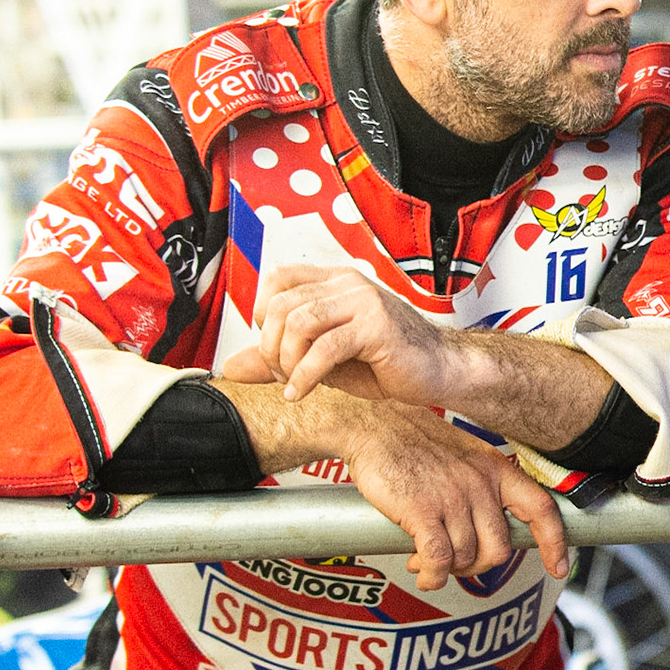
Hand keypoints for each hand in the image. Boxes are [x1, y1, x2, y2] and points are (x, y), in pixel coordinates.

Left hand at [221, 264, 456, 404]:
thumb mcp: (322, 359)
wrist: (438, 371)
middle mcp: (348, 284)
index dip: (262, 311)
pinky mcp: (376, 327)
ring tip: (293, 382)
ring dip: (286, 360)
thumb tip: (230, 367)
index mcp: (336, 281)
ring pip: (299, 322)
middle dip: (269, 346)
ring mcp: (364, 302)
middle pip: (281, 303)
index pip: (278, 277)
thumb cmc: (387, 362)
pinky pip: (324, 348)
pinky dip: (305, 375)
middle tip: (280, 373)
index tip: (272, 344)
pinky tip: (302, 392)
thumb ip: (279, 357)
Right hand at [338, 403, 568, 589]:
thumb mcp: (465, 456)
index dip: (554, 542)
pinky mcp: (423, 511)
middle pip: (499, 549)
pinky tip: (420, 571)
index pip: (541, 508)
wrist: (375, 424)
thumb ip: (482, 486)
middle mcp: (480, 484)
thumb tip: (489, 528)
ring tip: (424, 560)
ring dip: (445, 570)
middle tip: (454, 562)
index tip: (559, 567)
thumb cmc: (414, 442)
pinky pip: (438, 560)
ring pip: (465, 557)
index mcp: (496, 469)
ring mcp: (453, 497)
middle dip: (477, 565)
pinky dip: (431, 575)